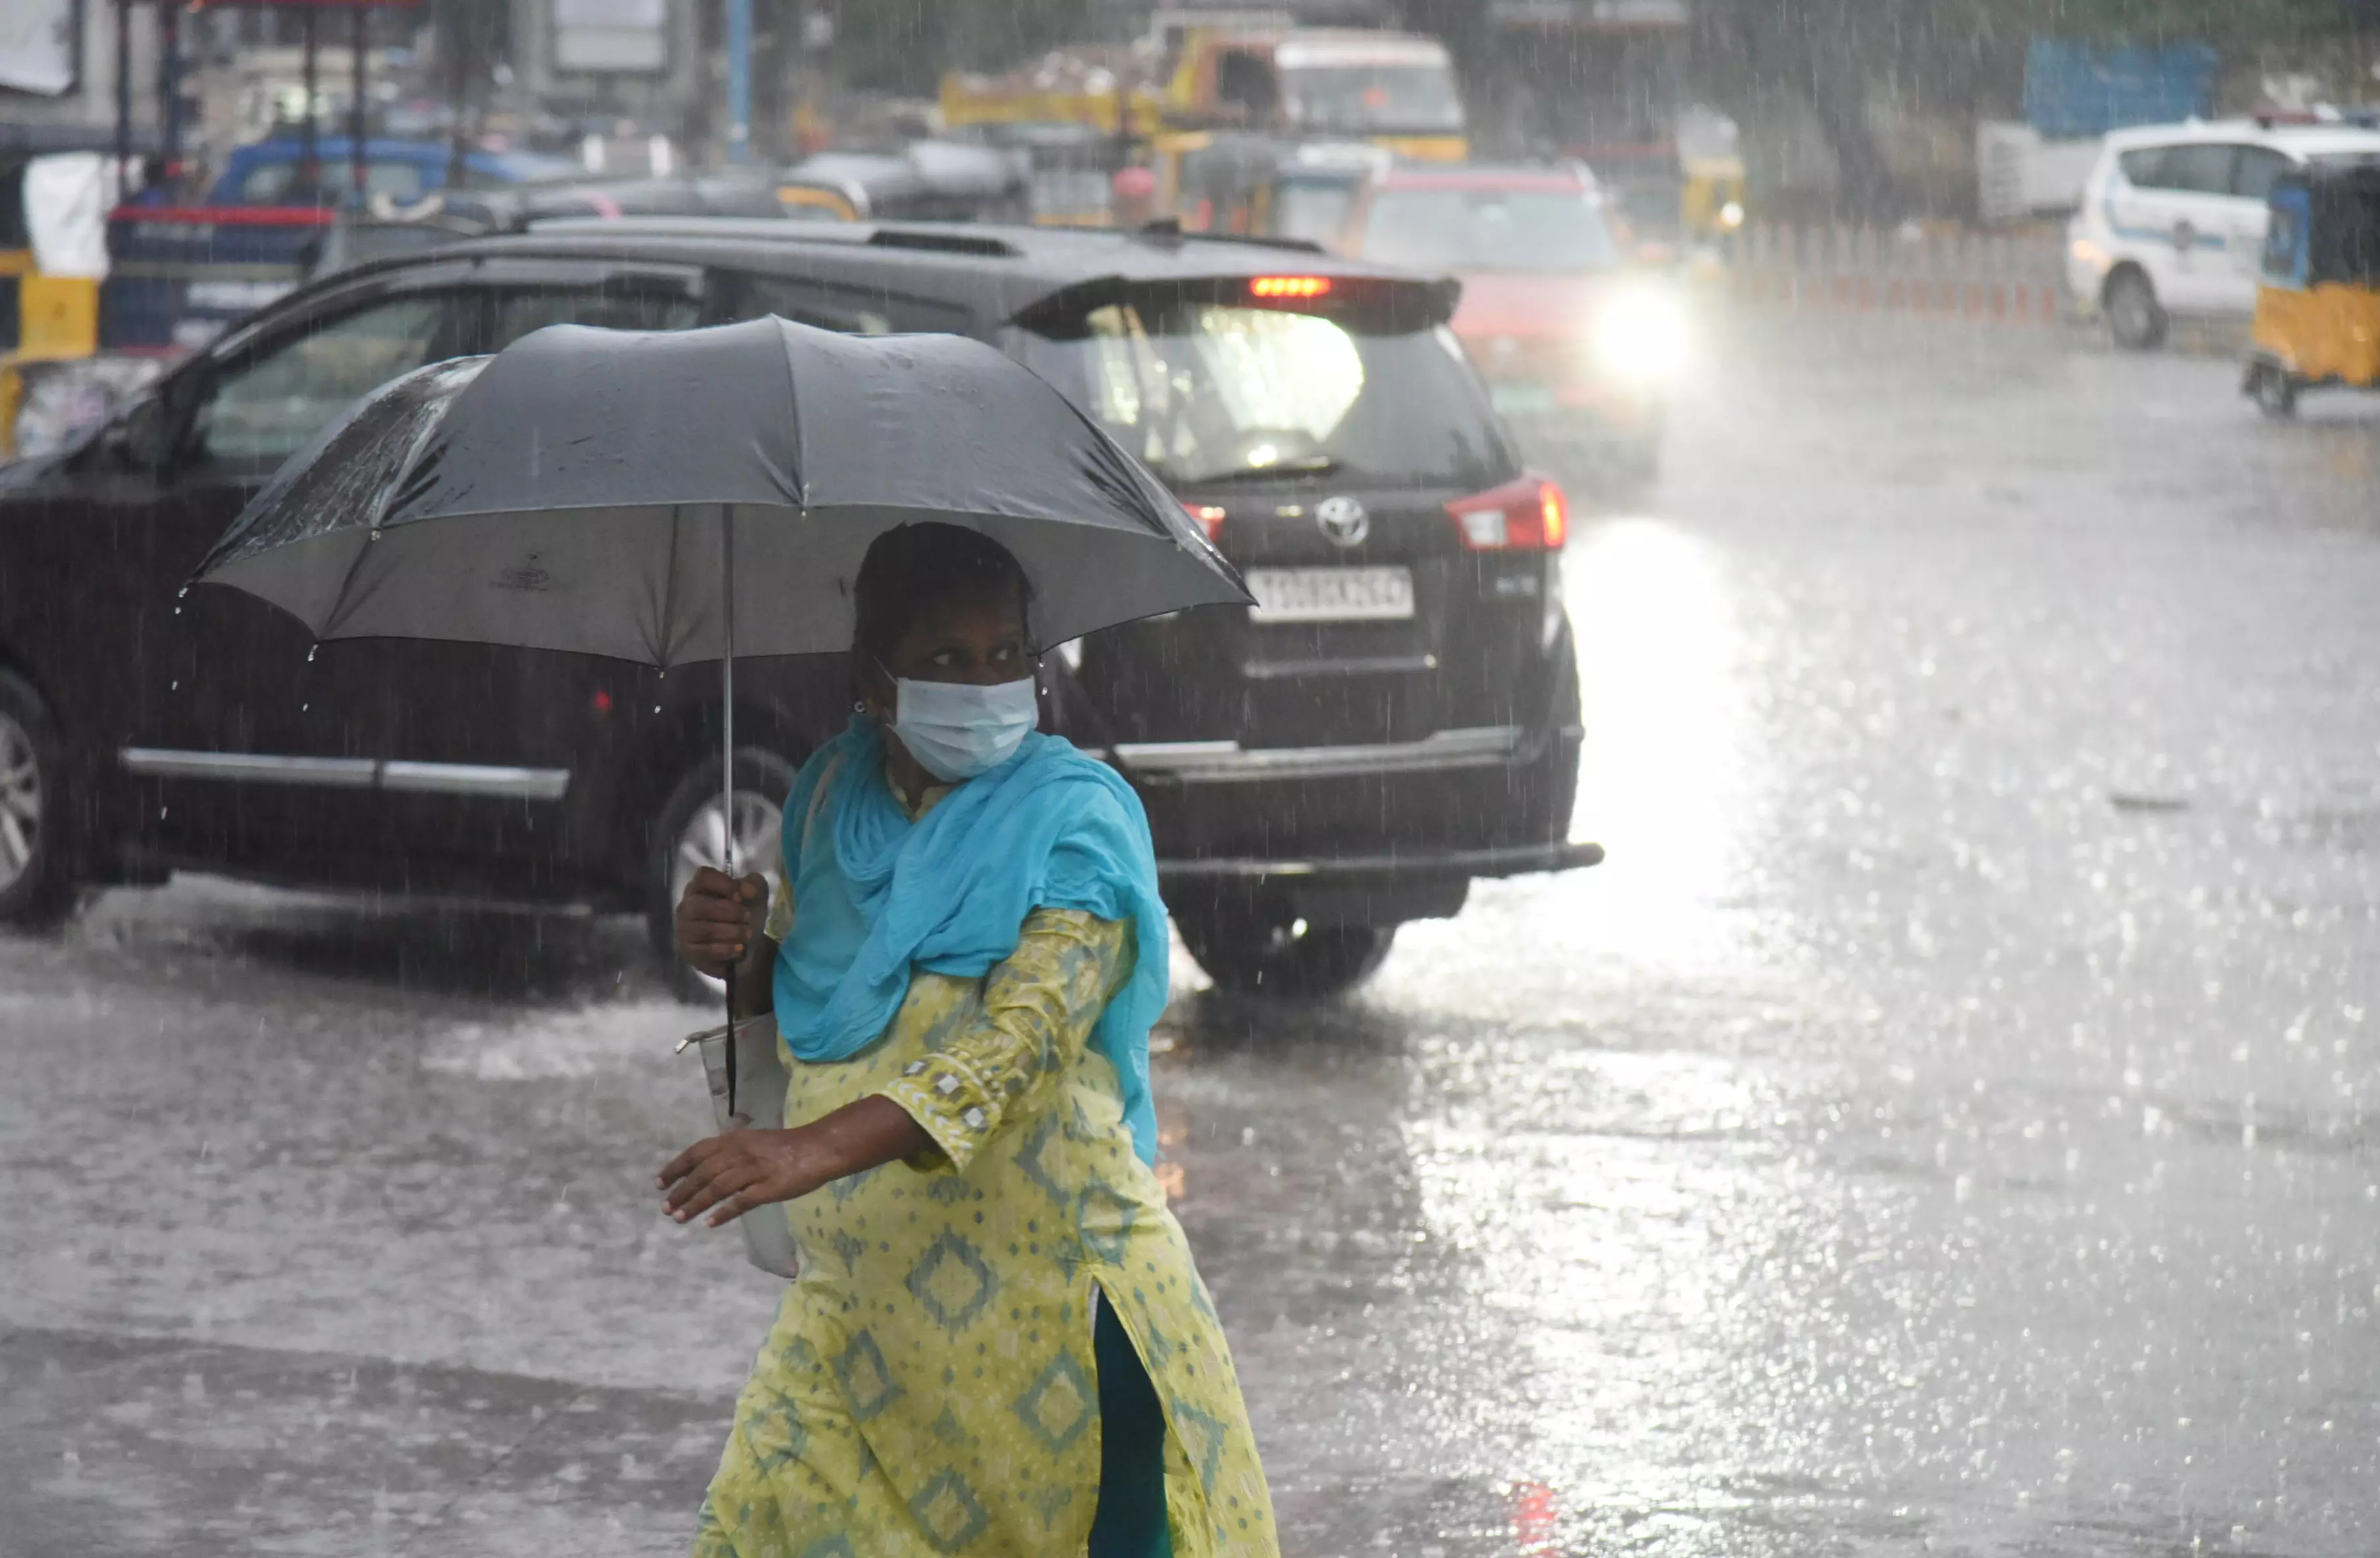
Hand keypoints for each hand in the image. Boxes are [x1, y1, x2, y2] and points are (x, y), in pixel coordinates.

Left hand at [659, 1098, 935, 1228]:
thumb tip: (706, 1166)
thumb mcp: (753, 1141)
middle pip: (702, 1173)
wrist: (818, 1148)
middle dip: (680, 1191)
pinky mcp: (767, 1188)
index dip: (675, 1167)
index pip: (696, 1152)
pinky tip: (711, 1223)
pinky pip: (740, 1201)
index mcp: (734, 1140)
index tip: (659, 1183)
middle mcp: (739, 1153)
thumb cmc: (786, 1146)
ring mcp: (753, 1170)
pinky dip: (723, 1212)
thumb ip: (730, 1152)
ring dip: (695, 1204)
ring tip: (679, 1218)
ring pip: (716, 1188)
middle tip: (665, 1208)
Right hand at [677, 867, 766, 975]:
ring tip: (749, 934)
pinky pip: (706, 950)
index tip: (741, 896)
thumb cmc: (742, 916)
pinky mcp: (689, 952)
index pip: (703, 877)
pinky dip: (727, 949)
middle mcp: (687, 907)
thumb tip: (748, 889)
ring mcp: (685, 930)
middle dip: (729, 911)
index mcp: (699, 888)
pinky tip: (740, 948)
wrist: (741, 948)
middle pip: (699, 905)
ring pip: (704, 930)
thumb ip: (754, 885)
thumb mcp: (754, 896)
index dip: (724, 884)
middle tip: (748, 916)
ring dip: (731, 931)